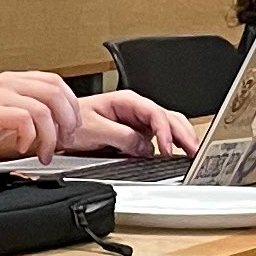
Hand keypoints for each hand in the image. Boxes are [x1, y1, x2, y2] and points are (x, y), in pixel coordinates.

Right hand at [0, 71, 82, 161]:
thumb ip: (22, 112)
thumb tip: (52, 127)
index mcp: (10, 81)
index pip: (55, 82)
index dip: (70, 105)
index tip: (70, 129)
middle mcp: (6, 82)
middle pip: (56, 91)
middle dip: (67, 120)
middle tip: (64, 142)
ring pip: (44, 108)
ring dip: (51, 135)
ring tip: (44, 152)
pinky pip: (24, 120)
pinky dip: (30, 138)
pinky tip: (21, 148)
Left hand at [66, 90, 199, 158]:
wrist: (60, 128)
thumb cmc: (72, 123)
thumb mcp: (95, 129)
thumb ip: (122, 137)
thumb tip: (144, 148)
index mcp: (126, 101)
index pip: (154, 113)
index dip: (164, 131)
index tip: (168, 148)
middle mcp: (136, 110)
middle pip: (168, 117)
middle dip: (183, 133)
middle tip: (194, 151)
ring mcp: (139, 122)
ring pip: (168, 126)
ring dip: (182, 138)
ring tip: (194, 153)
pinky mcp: (138, 135)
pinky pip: (160, 137)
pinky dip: (173, 144)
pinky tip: (181, 153)